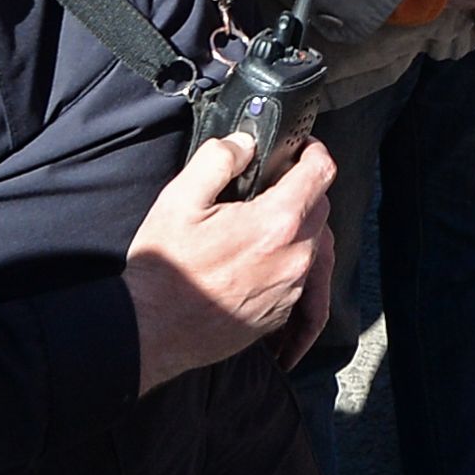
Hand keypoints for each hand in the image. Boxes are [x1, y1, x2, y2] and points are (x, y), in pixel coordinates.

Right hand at [124, 133, 338, 390]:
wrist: (153, 331)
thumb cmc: (164, 270)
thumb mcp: (179, 199)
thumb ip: (218, 160)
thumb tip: (245, 143)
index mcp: (276, 223)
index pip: (321, 173)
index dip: (314, 152)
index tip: (304, 148)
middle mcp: (294, 258)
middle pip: (321, 209)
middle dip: (304, 190)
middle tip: (272, 185)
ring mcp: (291, 290)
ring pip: (314, 244)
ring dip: (298, 227)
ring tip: (262, 222)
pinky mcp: (281, 312)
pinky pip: (302, 277)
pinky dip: (289, 260)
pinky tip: (258, 256)